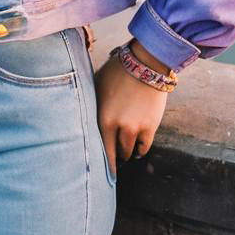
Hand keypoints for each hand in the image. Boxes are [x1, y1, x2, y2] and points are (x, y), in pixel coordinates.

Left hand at [93, 41, 170, 180]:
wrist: (145, 63)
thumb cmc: (118, 72)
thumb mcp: (98, 85)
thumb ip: (93, 104)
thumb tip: (84, 114)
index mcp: (103, 118)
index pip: (100, 149)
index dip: (100, 161)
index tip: (99, 170)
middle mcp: (119, 127)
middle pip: (115, 153)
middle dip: (114, 156)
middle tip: (112, 158)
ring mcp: (136, 129)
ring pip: (129, 152)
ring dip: (126, 152)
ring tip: (124, 153)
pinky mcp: (150, 127)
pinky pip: (144, 147)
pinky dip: (140, 150)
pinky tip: (137, 150)